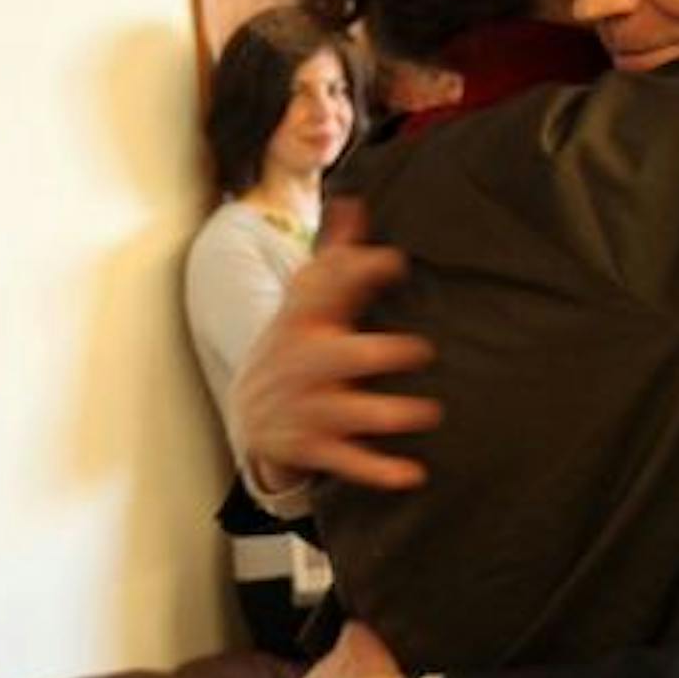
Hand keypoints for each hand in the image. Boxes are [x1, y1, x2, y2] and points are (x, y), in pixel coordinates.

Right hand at [232, 199, 440, 491]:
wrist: (250, 413)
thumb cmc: (299, 346)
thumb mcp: (308, 304)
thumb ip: (338, 259)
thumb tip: (355, 202)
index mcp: (304, 321)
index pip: (323, 291)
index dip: (355, 273)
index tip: (394, 261)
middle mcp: (305, 364)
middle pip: (339, 355)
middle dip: (379, 353)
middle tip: (422, 350)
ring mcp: (308, 408)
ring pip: (350, 412)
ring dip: (389, 413)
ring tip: (428, 413)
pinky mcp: (314, 447)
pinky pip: (348, 462)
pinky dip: (379, 471)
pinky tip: (413, 474)